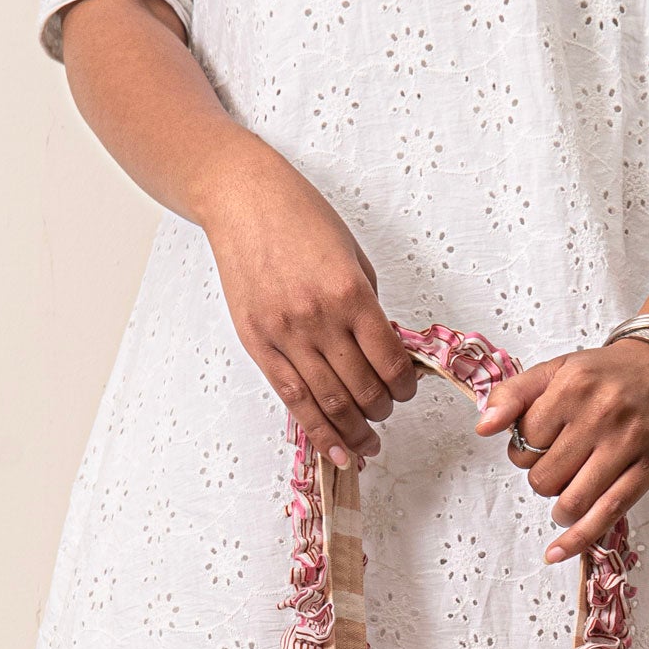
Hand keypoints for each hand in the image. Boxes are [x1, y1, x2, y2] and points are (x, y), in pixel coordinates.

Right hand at [203, 135, 417, 463]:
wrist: (242, 199)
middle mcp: (319, 319)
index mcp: (350, 294)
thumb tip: (384, 354)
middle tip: (386, 413)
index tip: (406, 391)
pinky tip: (335, 450)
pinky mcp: (258, 343)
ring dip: (353, 433)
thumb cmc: (300, 218)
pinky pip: (293, 400)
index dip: (405, 387)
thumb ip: (368, 308)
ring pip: (328, 404)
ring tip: (366, 445)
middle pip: (361, 390)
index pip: (389, 362)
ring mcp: (285, 334)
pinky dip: (318, 431)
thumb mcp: (352, 256)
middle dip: (382, 411)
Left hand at [474, 340, 648, 560]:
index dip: (524, 450)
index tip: (540, 444)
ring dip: (560, 509)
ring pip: (571, 502)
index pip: (524, 442)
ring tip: (567, 496)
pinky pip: (607, 514)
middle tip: (559, 466)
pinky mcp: (648, 470)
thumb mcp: (558, 370)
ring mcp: (626, 444)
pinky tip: (556, 552)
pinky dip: (577, 539)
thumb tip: (483, 426)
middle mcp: (600, 414)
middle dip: (543, 480)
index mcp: (571, 387)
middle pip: (544, 477)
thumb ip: (514, 393)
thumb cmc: (609, 374)